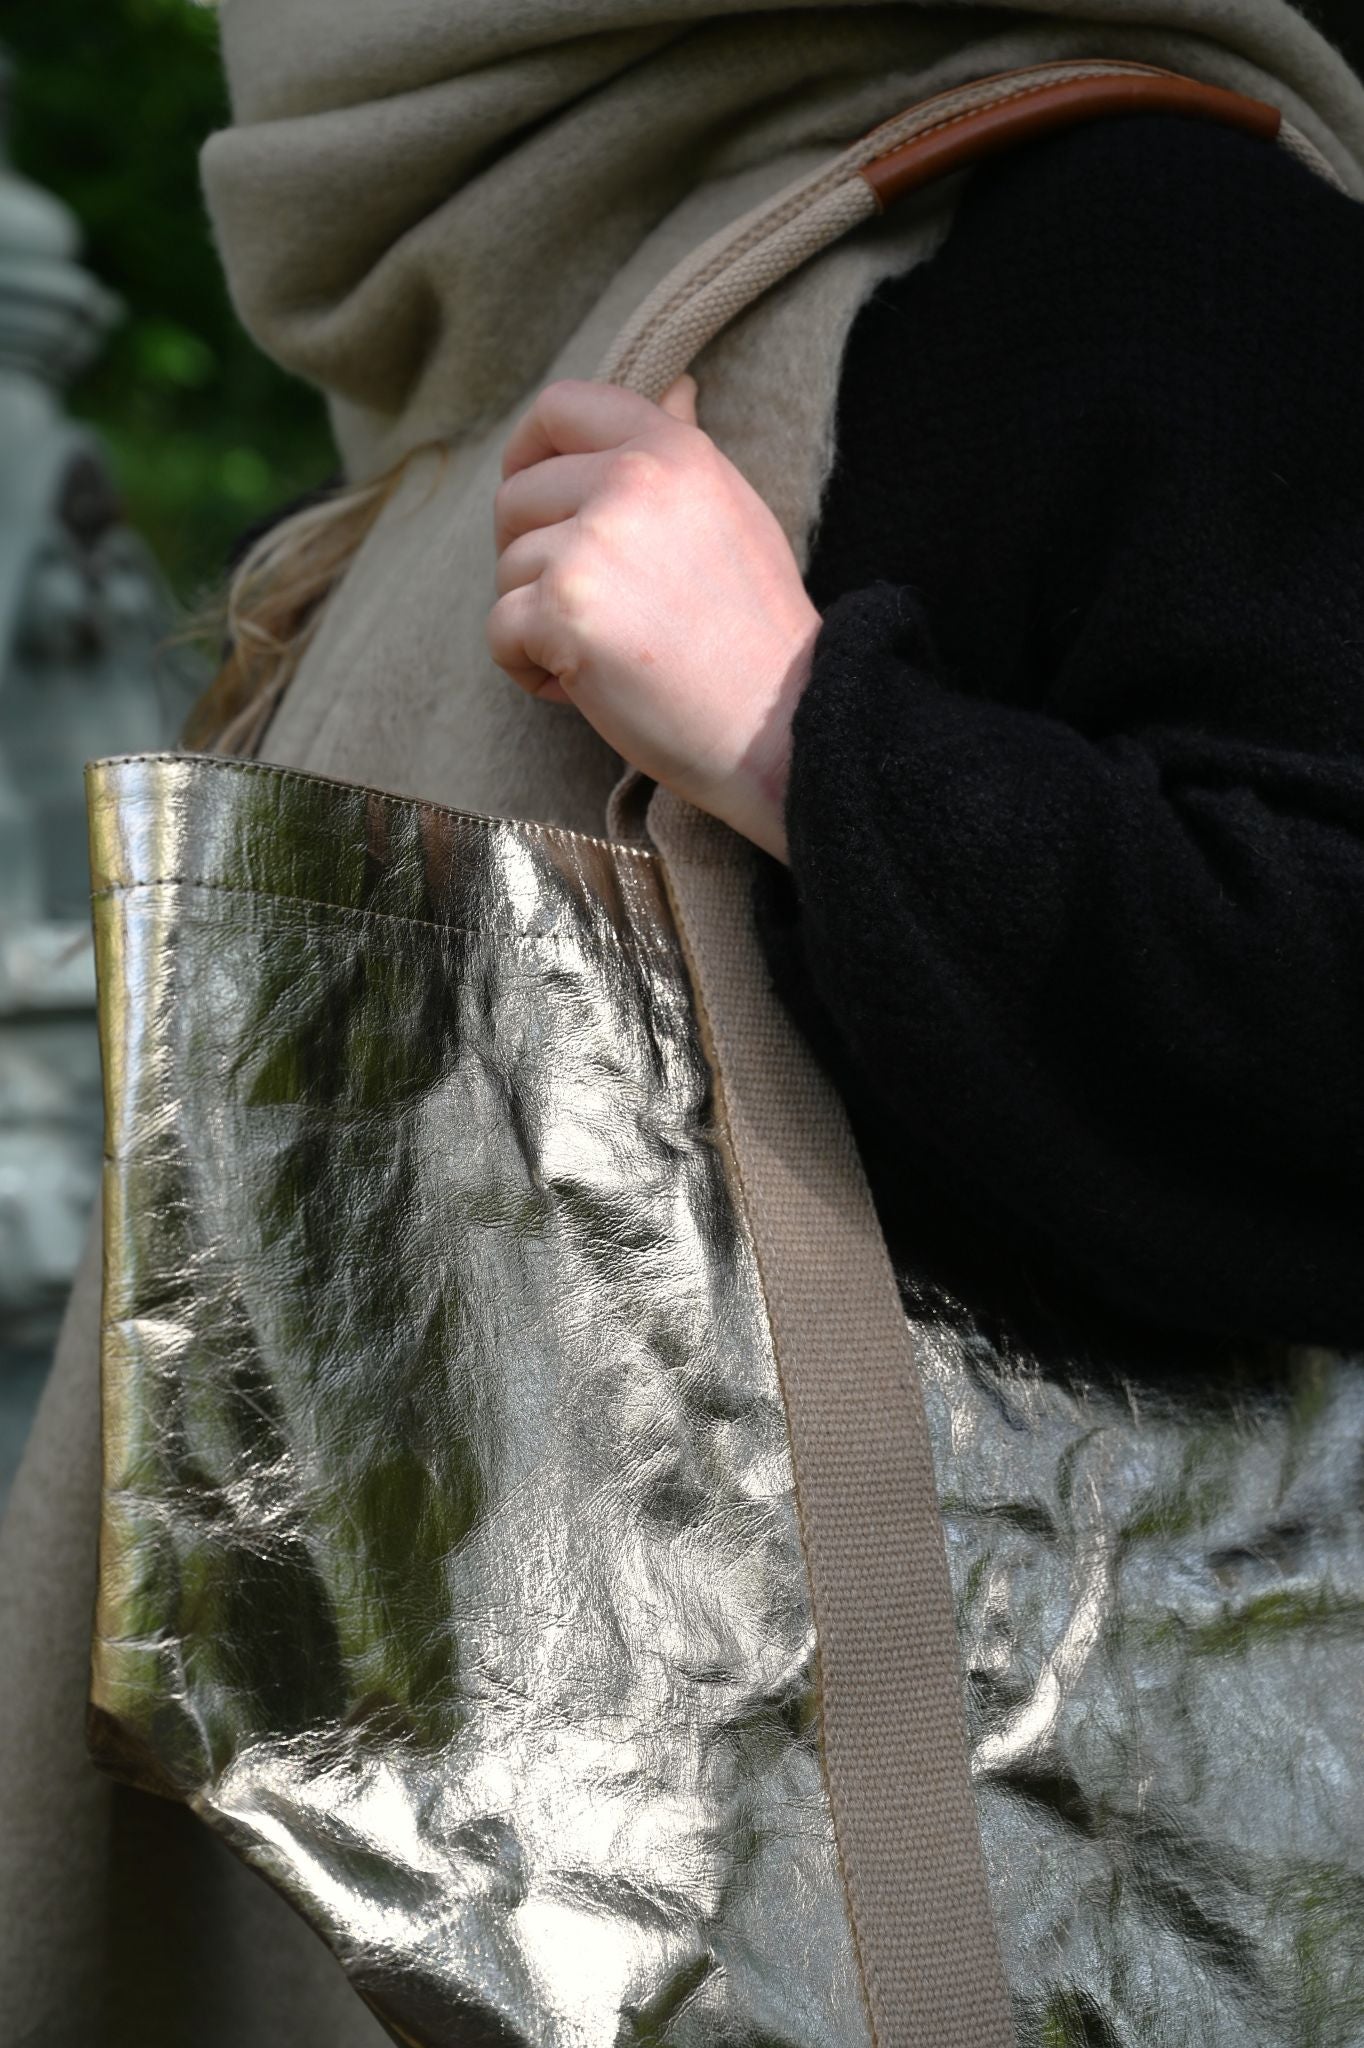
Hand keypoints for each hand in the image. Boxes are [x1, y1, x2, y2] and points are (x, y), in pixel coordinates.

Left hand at [487, 377, 819, 860]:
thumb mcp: (732, 511)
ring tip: (603, 653)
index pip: (561, 407)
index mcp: (670, 451)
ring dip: (536, 621)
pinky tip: (584, 687)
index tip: (533, 497)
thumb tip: (676, 388)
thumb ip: (683, 449)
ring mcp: (592, 545)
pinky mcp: (564, 612)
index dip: (528, 451)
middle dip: (532, 558)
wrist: (782, 723)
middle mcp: (629, 482)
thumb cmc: (754, 630)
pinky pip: (499, 631)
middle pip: (516, 498)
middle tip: (588, 608)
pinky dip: (527, 669)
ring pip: (506, 570)